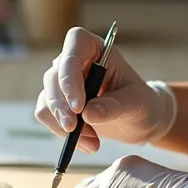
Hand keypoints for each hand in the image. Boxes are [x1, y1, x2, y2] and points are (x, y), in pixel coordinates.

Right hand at [34, 27, 176, 150]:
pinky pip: (46, 115)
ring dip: (64, 125)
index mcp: (95, 47)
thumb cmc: (141, 103)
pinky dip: (62, 132)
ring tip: (92, 142)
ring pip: (47, 100)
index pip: (74, 45)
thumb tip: (88, 114)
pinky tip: (86, 141)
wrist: (137, 120)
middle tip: (74, 130)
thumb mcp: (136, 103)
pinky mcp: (56, 101)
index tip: (78, 106)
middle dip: (62, 108)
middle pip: (54, 78)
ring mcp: (61, 81)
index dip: (70, 74)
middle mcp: (73, 60)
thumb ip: (114, 106)